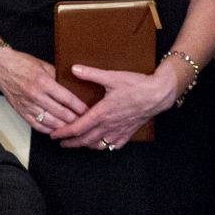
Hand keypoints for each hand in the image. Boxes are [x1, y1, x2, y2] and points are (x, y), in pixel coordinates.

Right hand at [0, 48, 86, 133]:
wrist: (0, 67)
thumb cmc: (21, 63)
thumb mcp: (43, 65)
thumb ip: (58, 77)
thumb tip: (72, 87)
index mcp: (43, 82)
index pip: (67, 99)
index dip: (80, 107)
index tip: (88, 111)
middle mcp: (35, 95)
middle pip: (61, 113)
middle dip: (75, 119)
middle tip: (85, 122)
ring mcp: (27, 105)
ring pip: (50, 122)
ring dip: (64, 127)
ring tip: (74, 128)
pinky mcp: (21, 111)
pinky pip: (37, 125)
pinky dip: (48, 130)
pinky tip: (56, 130)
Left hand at [49, 64, 174, 149]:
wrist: (159, 93)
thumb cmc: (137, 85)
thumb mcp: (112, 77)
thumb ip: (91, 74)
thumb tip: (74, 69)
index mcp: (102, 113)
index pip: (78, 127)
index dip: (64, 133)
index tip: (54, 135)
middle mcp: (109, 125)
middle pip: (86, 140)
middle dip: (71, 143)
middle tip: (61, 143)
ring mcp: (120, 130)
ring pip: (99, 145)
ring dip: (86, 145)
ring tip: (78, 143)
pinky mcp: (129, 132)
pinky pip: (114, 145)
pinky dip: (104, 146)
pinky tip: (101, 143)